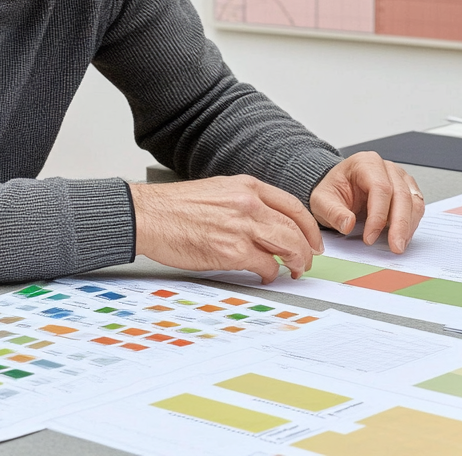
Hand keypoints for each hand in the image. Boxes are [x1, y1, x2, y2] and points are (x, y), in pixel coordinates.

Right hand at [128, 175, 323, 283]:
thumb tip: (267, 223)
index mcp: (246, 186)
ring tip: (294, 270)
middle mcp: (248, 203)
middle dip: (307, 248)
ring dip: (296, 262)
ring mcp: (241, 227)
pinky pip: (265, 265)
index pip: (293, 205)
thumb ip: (245, 203)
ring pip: (287, 246)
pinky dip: (270, 273)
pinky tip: (266, 275)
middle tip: (307, 261)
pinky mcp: (231, 251)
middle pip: (294, 228)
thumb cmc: (175, 207)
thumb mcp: (218, 191)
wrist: (149, 215)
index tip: (313, 239)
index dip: (309, 227)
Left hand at [309, 152, 424, 252]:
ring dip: (409, 226)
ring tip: (399, 245)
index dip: (378, 215)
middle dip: (400, 224)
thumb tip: (347, 224)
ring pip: (413, 201)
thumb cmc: (333, 190)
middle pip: (401, 194)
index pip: (380, 188)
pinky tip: (403, 237)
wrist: (338, 189)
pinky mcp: (407, 189)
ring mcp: (399, 177)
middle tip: (395, 246)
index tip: (370, 237)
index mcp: (365, 163)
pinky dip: (411, 224)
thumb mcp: (322, 201)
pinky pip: (416, 206)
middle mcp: (386, 167)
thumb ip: (333, 212)